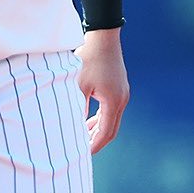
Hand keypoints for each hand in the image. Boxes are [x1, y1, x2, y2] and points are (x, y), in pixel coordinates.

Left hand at [74, 28, 129, 153]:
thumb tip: (71, 129)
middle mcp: (121, 99)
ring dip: (98, 130)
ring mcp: (122, 93)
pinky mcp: (119, 87)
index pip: (105, 133)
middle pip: (111, 130)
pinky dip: (100, 118)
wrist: (103, 37)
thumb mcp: (78, 85)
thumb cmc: (88, 59)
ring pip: (111, 120)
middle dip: (96, 142)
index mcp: (113, 101)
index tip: (81, 155)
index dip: (93, 146)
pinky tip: (87, 119)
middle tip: (81, 152)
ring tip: (81, 138)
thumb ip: (76, 108)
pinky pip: (111, 109)